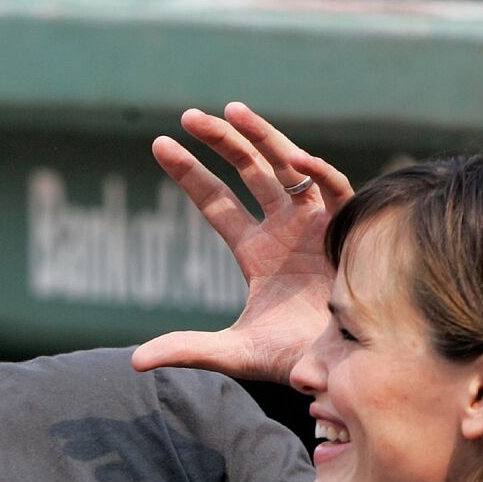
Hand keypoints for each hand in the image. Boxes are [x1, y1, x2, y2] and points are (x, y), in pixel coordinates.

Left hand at [132, 102, 351, 384]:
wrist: (342, 370)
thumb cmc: (290, 360)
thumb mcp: (233, 353)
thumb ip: (187, 349)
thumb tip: (135, 362)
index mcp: (255, 249)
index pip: (216, 201)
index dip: (190, 172)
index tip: (160, 143)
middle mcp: (284, 228)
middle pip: (249, 170)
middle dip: (221, 141)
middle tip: (189, 116)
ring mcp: (316, 225)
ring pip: (288, 167)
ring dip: (263, 137)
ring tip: (232, 110)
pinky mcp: (347, 231)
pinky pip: (335, 190)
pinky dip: (319, 172)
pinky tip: (295, 158)